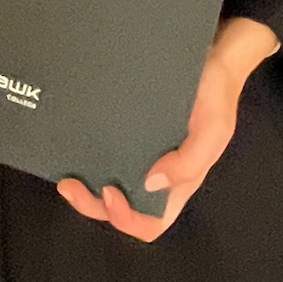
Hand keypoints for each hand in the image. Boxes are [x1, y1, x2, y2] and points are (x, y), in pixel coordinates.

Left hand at [57, 16, 278, 240]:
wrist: (212, 59)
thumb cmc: (216, 98)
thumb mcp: (212, 132)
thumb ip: (188, 163)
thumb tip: (149, 182)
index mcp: (177, 183)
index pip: (150, 222)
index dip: (126, 219)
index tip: (109, 192)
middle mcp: (155, 175)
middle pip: (120, 208)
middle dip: (91, 205)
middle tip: (70, 185)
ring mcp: (140, 154)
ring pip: (108, 186)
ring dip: (85, 187)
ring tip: (67, 173)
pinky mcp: (128, 131)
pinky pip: (105, 154)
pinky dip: (87, 158)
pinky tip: (75, 146)